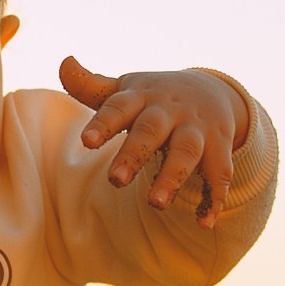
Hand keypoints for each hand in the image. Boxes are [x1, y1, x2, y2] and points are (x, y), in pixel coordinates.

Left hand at [59, 58, 249, 224]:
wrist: (211, 90)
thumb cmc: (152, 98)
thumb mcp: (124, 90)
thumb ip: (90, 85)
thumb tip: (64, 63)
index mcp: (140, 97)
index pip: (118, 107)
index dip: (104, 123)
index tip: (87, 141)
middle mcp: (169, 112)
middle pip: (151, 130)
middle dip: (134, 154)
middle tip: (114, 180)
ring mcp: (196, 129)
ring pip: (187, 152)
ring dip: (173, 177)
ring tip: (156, 204)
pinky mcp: (219, 148)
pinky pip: (219, 174)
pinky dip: (214, 199)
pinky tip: (204, 222)